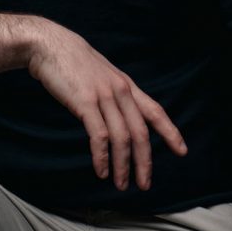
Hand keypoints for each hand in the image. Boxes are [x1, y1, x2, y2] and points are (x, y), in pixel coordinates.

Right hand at [26, 19, 187, 189]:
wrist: (50, 45)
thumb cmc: (73, 63)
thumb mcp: (102, 75)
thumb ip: (114, 94)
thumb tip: (119, 115)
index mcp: (126, 86)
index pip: (155, 111)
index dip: (170, 132)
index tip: (182, 151)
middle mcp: (120, 91)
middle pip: (141, 132)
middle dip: (144, 161)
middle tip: (145, 184)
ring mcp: (103, 96)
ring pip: (122, 138)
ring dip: (123, 166)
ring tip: (120, 184)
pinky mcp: (85, 102)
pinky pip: (99, 135)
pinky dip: (102, 157)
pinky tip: (102, 171)